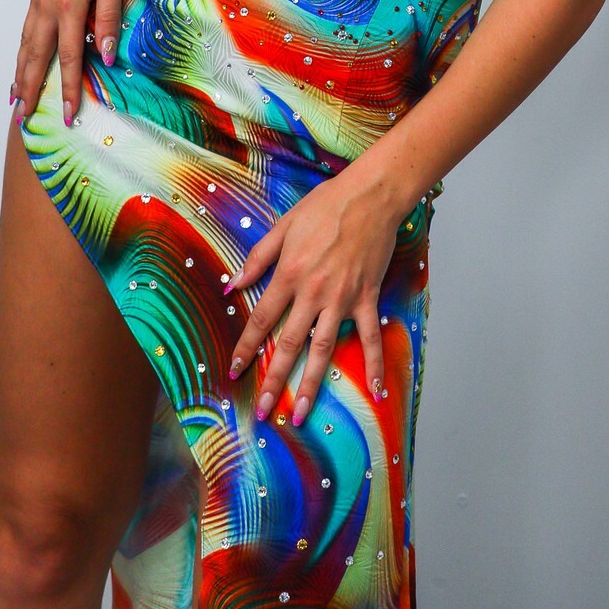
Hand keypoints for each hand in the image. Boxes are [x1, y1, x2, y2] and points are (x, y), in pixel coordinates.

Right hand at [12, 0, 126, 126]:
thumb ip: (110, 16)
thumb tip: (107, 55)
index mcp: (69, 6)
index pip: (70, 57)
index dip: (69, 89)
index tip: (69, 116)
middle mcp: (48, 5)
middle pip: (36, 57)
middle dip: (31, 90)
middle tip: (23, 120)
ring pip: (26, 43)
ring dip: (20, 72)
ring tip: (14, 98)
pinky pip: (26, 27)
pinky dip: (21, 48)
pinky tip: (21, 57)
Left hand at [226, 165, 405, 424]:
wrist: (370, 196)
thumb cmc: (326, 205)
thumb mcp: (284, 226)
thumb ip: (258, 257)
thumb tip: (232, 284)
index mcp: (289, 274)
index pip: (261, 319)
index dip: (246, 347)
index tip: (235, 370)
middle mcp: (313, 292)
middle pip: (289, 344)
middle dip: (274, 380)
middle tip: (263, 411)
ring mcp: (342, 299)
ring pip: (324, 349)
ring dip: (312, 384)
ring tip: (301, 413)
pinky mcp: (367, 298)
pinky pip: (370, 337)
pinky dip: (374, 364)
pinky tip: (376, 391)